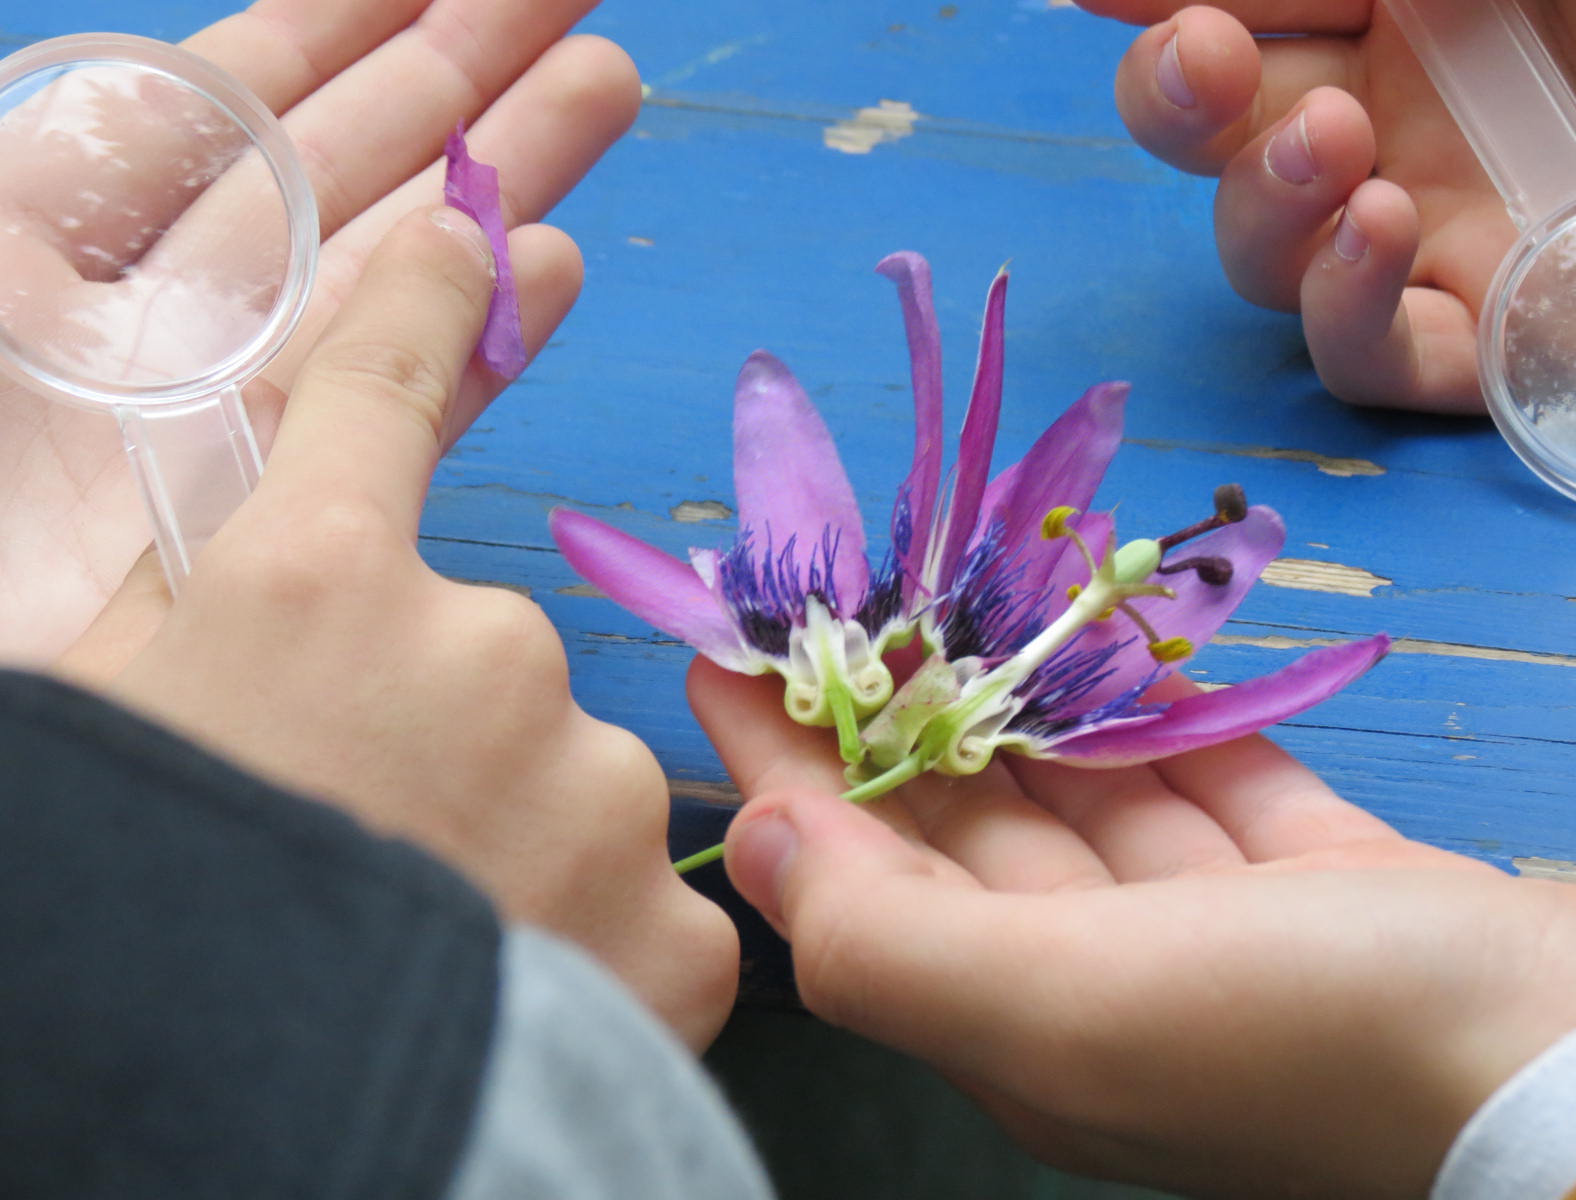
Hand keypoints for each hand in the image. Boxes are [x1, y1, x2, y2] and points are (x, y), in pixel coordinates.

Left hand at [0, 0, 637, 662]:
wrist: (24, 772)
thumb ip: (46, 179)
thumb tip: (141, 70)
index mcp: (52, 251)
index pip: (219, 105)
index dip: (335, 29)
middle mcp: (161, 320)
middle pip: (339, 169)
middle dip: (462, 80)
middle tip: (578, 18)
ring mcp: (239, 424)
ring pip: (395, 273)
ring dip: (501, 181)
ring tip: (605, 94)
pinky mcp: (297, 526)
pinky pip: (407, 410)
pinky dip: (483, 339)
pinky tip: (552, 268)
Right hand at [53, 210, 737, 1050]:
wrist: (217, 1125)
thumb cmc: (133, 910)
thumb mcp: (116, 727)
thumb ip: (194, 626)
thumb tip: (261, 572)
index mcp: (315, 587)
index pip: (375, 393)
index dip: (423, 306)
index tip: (470, 232)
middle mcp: (479, 652)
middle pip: (488, 661)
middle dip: (443, 746)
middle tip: (368, 854)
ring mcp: (588, 788)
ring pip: (571, 791)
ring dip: (519, 856)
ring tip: (435, 953)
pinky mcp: (670, 931)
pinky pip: (646, 918)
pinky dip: (595, 959)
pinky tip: (517, 1008)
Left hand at [690, 657, 1575, 1197]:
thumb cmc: (1310, 1039)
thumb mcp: (1068, 1011)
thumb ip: (891, 939)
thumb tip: (762, 846)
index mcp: (1016, 1021)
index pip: (854, 878)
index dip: (783, 763)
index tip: (726, 647)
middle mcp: (1097, 985)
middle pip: (961, 828)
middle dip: (897, 712)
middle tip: (847, 589)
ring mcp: (1215, 936)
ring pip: (1084, 795)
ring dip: (1025, 697)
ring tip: (963, 588)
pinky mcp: (1314, 885)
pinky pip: (1206, 785)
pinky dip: (1159, 716)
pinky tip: (1119, 642)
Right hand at [1074, 1, 1575, 413]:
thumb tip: (1174, 3)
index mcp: (1403, 20)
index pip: (1244, 25)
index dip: (1164, 17)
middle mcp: (1392, 132)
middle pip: (1216, 146)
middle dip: (1175, 107)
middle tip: (1200, 64)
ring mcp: (1428, 242)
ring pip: (1264, 261)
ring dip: (1260, 204)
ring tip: (1332, 143)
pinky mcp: (1485, 340)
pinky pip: (1365, 361)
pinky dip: (1340, 310)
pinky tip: (1372, 228)